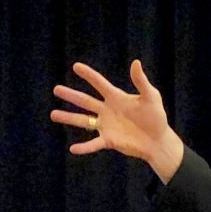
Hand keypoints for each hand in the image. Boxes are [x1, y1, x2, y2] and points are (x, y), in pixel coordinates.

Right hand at [50, 60, 184, 181]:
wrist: (158, 140)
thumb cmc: (156, 117)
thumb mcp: (151, 97)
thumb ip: (141, 81)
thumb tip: (136, 63)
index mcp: (116, 97)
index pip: (99, 84)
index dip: (89, 75)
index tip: (76, 66)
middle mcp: (107, 110)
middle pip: (85, 101)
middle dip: (71, 95)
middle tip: (56, 89)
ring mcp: (106, 125)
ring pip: (83, 120)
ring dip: (68, 118)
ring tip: (53, 114)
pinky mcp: (109, 140)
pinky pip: (94, 143)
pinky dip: (84, 147)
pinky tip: (73, 148)